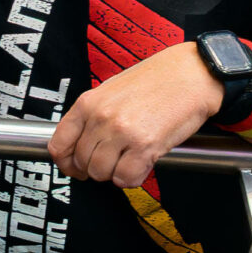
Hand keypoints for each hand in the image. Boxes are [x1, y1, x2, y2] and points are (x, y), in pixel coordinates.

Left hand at [47, 43, 221, 188]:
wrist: (193, 73)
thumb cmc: (158, 79)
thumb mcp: (113, 90)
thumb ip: (93, 115)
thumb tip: (80, 144)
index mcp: (89, 103)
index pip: (58, 145)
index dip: (66, 163)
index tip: (75, 168)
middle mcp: (101, 117)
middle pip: (81, 163)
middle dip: (95, 168)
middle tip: (113, 160)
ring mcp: (122, 132)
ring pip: (101, 173)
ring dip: (114, 173)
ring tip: (129, 159)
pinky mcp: (145, 146)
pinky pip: (126, 179)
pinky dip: (132, 178)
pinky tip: (142, 163)